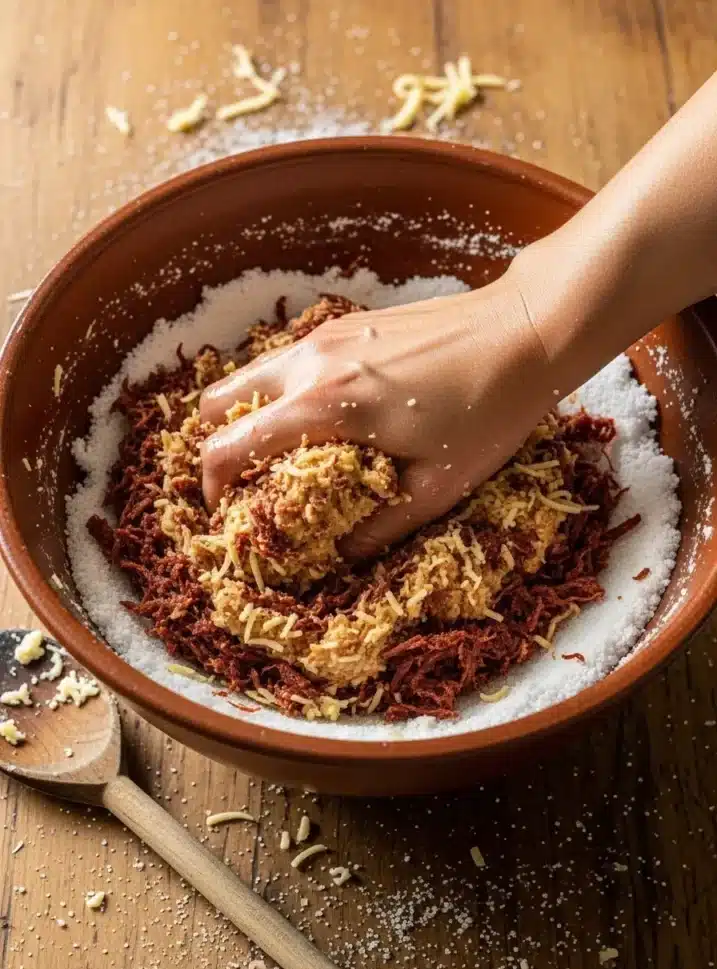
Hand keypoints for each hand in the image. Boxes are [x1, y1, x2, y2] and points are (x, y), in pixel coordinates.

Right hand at [199, 267, 555, 559]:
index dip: (213, 486)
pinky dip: (285, 391)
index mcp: (324, 406)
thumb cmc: (489, 411)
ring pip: (251, 375)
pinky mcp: (348, 324)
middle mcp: (310, 363)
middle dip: (220, 445)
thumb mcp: (436, 487)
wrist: (527, 331)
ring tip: (288, 452)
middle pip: (218, 402)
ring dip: (251, 415)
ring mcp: (326, 336)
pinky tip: (329, 417)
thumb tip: (340, 555)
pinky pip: (290, 361)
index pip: (228, 445)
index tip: (227, 512)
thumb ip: (377, 527)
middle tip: (251, 481)